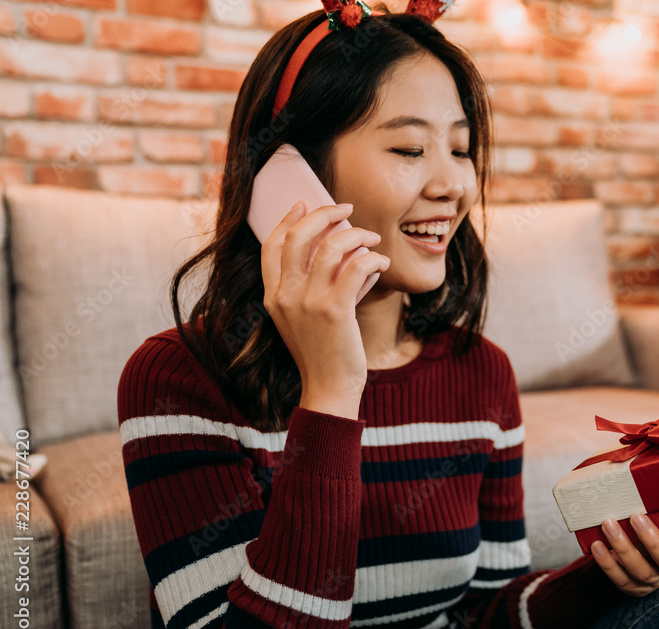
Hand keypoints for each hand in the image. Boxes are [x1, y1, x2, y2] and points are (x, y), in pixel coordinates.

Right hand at [260, 201, 390, 416]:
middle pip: (298, 236)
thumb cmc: (323, 354)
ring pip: (331, 246)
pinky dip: (373, 258)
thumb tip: (347, 255)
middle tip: (345, 207)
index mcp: (273, 297)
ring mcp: (307, 302)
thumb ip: (315, 288)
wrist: (329, 389)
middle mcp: (285, 296)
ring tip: (372, 238)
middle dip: (323, 214)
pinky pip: (356, 266)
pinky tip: (381, 262)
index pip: (272, 246)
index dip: (287, 220)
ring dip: (356, 234)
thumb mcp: (306, 319)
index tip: (303, 204)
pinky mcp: (334, 309)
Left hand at [591, 513, 658, 597]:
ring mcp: (645, 580)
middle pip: (647, 569)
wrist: (650, 526)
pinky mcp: (628, 582)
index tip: (638, 515)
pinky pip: (617, 581)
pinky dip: (605, 566)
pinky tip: (595, 546)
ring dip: (614, 555)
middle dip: (628, 546)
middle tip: (613, 520)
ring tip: (602, 528)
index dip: (653, 541)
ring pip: (631, 576)